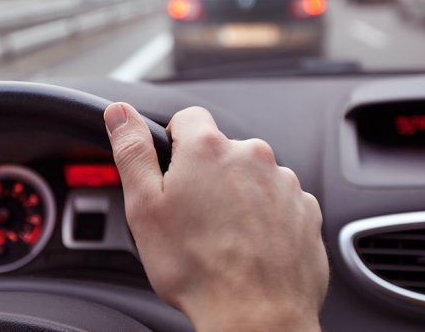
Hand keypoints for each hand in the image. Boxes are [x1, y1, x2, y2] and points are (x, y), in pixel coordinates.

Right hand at [105, 104, 327, 331]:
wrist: (256, 316)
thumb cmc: (197, 268)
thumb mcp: (144, 206)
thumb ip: (132, 151)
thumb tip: (119, 113)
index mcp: (208, 149)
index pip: (187, 118)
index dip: (173, 144)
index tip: (171, 174)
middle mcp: (252, 156)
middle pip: (220, 151)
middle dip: (205, 175)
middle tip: (191, 216)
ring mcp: (284, 183)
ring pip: (250, 178)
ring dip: (237, 197)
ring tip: (222, 238)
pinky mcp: (305, 211)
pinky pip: (278, 203)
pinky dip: (264, 218)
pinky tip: (248, 247)